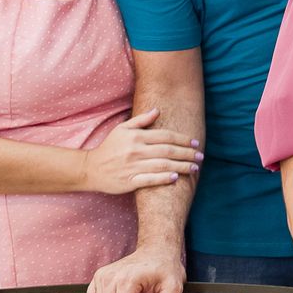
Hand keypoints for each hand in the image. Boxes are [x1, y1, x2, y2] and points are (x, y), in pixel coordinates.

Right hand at [81, 109, 201, 193]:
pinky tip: (176, 177)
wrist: (91, 168)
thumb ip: (141, 120)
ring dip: (181, 167)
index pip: (165, 136)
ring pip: (163, 166)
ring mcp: (133, 167)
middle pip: (168, 151)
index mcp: (136, 137)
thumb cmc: (109, 147)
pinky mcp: (130, 182)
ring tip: (194, 168)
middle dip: (187, 153)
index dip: (182, 139)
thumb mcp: (122, 129)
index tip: (195, 143)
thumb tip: (158, 110)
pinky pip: (150, 180)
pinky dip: (164, 178)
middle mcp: (136, 151)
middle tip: (201, 156)